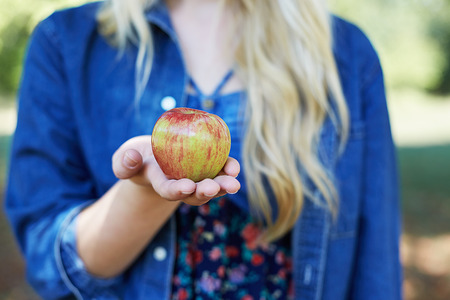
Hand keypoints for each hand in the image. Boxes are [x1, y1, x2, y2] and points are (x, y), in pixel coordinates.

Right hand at [112, 136, 240, 205]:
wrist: (155, 156)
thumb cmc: (138, 158)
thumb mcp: (123, 159)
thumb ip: (123, 163)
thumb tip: (131, 158)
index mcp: (161, 184)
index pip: (169, 190)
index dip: (177, 190)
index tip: (186, 186)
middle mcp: (182, 187)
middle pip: (195, 195)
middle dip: (205, 192)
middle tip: (214, 188)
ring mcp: (197, 179)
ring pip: (212, 187)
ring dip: (223, 186)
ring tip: (233, 183)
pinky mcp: (209, 169)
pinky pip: (220, 172)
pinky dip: (228, 170)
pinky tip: (234, 168)